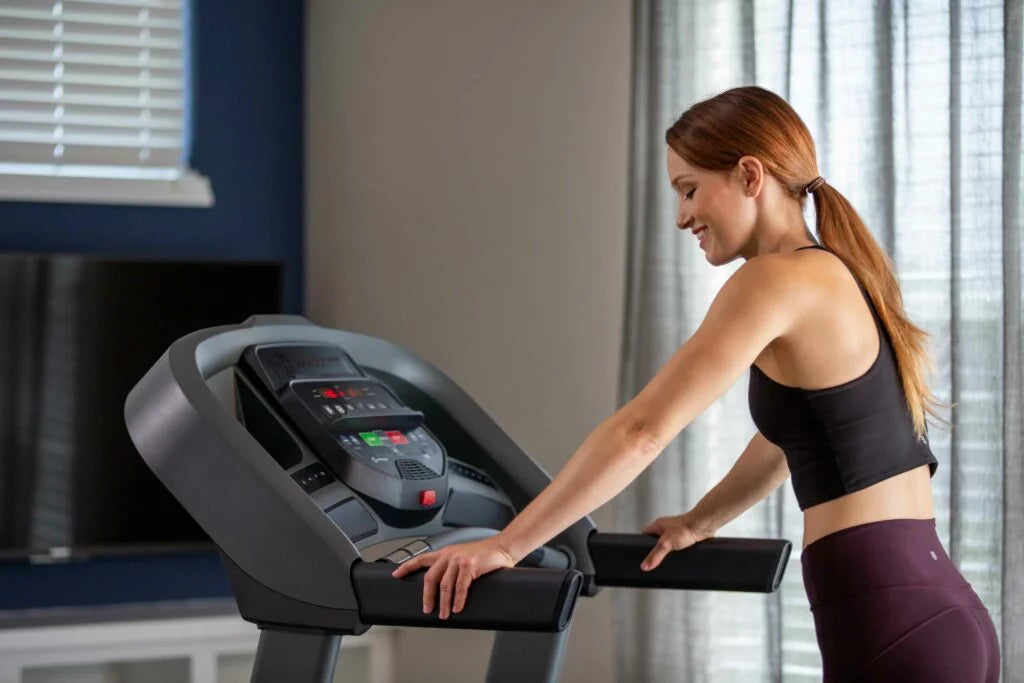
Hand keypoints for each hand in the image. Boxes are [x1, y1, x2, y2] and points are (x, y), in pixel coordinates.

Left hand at [390, 537, 515, 619]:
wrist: (503, 547)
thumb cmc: (484, 555)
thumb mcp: (463, 557)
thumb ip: (452, 568)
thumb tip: (443, 589)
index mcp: (445, 552)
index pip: (421, 558)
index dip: (407, 567)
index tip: (396, 575)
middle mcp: (449, 554)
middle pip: (430, 577)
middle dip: (427, 596)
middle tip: (427, 609)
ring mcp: (459, 559)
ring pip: (445, 584)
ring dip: (444, 602)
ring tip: (444, 614)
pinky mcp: (470, 565)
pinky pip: (461, 586)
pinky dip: (458, 599)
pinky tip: (457, 607)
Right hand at [640, 512, 713, 570]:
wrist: (702, 526)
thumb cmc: (685, 528)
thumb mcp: (665, 544)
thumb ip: (655, 556)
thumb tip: (645, 565)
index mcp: (657, 525)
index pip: (644, 533)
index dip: (641, 542)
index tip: (641, 551)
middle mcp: (666, 527)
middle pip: (656, 539)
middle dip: (656, 548)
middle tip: (655, 556)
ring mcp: (675, 531)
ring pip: (668, 542)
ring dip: (668, 549)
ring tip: (668, 556)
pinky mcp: (685, 535)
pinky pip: (678, 544)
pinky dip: (678, 549)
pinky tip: (679, 554)